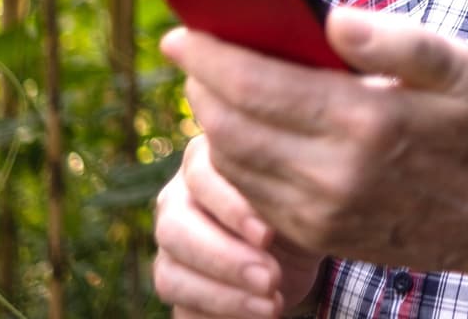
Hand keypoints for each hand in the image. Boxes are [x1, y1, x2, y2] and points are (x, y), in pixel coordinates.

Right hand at [153, 134, 324, 316]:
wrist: (297, 247)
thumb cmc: (294, 208)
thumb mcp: (296, 195)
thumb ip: (283, 188)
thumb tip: (284, 201)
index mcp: (202, 164)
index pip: (200, 177)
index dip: (229, 208)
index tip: (267, 235)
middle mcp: (176, 203)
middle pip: (174, 229)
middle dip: (224, 259)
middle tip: (270, 278)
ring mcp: (170, 251)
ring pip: (172, 277)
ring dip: (223, 297)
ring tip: (272, 304)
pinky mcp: (179, 289)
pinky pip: (183, 311)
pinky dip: (219, 317)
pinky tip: (259, 317)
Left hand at [160, 8, 467, 277]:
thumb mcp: (460, 67)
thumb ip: (395, 39)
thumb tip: (331, 18)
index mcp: (368, 123)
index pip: (258, 86)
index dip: (211, 57)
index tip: (181, 32)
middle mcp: (337, 174)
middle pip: (231, 128)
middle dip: (201, 86)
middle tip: (193, 53)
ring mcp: (324, 213)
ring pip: (234, 164)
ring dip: (212, 122)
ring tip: (213, 85)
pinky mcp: (320, 237)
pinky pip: (253, 194)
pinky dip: (235, 157)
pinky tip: (243, 128)